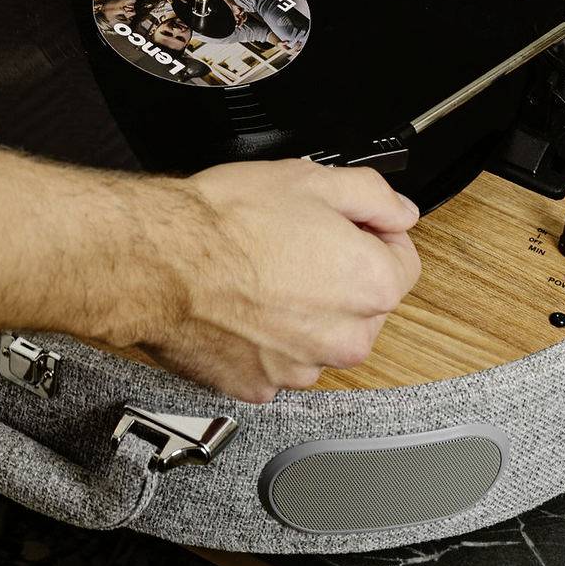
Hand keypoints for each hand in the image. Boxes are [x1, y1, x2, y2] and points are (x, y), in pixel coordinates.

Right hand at [133, 159, 422, 402]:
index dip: (374, 233)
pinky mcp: (259, 386)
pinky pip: (276, 361)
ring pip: (319, 336)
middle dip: (339, 275)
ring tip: (262, 274)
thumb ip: (373, 195)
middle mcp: (345, 338)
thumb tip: (399, 210)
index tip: (348, 225)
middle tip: (295, 243)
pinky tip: (241, 305)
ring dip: (303, 312)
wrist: (160, 261)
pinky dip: (264, 340)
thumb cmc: (227, 222)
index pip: (404, 261)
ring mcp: (300, 369)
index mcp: (370, 285)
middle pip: (363, 304)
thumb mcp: (312, 179)